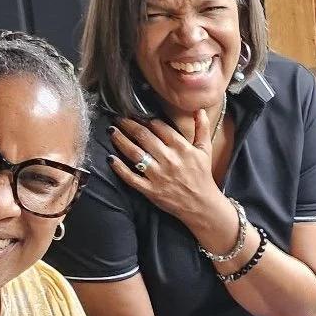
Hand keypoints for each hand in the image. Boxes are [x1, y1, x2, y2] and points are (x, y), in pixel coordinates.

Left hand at [108, 111, 223, 225]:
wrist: (202, 205)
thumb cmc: (202, 176)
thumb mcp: (205, 150)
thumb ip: (203, 129)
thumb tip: (200, 110)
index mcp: (182, 147)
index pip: (159, 126)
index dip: (145, 117)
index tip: (135, 112)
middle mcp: (169, 159)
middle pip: (143, 136)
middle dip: (128, 124)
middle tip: (117, 117)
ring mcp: (158, 175)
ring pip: (135, 153)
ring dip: (120, 140)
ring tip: (112, 131)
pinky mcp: (151, 190)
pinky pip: (131, 177)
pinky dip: (119, 168)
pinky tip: (110, 158)